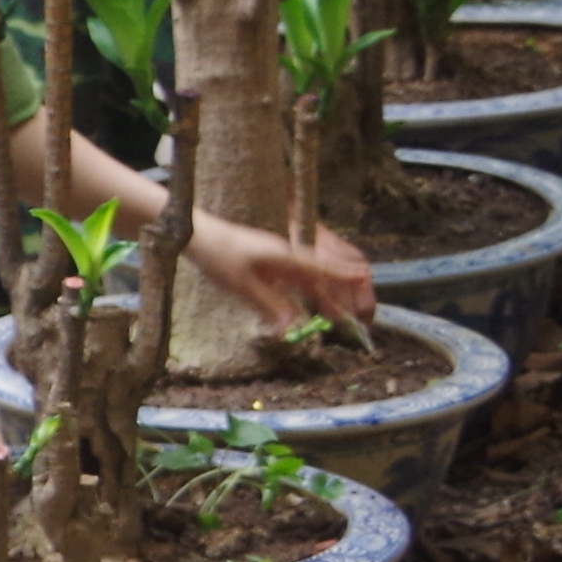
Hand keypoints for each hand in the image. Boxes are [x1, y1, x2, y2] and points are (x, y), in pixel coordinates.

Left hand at [192, 215, 376, 328]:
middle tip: (355, 314)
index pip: (320, 268)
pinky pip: (294, 279)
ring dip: (323, 295)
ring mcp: (277, 258)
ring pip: (308, 279)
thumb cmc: (217, 256)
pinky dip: (306, 292)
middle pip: (320, 275)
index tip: (365, 279)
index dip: (343, 275)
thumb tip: (292, 326)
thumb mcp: (242, 285)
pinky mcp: (268, 263)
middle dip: (340, 293)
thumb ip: (269, 304)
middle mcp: (286, 254)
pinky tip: (311, 302)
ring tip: (338, 316)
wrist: (197, 235)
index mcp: (284, 255)